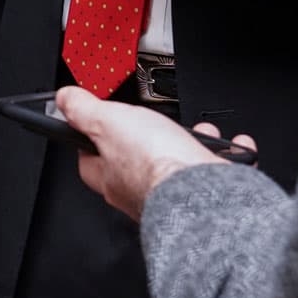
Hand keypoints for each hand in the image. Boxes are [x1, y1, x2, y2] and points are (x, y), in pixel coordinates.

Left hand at [60, 88, 254, 221]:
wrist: (202, 193)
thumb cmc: (152, 164)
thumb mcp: (107, 122)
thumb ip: (83, 111)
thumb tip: (64, 100)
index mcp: (109, 176)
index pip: (89, 155)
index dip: (92, 135)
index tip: (96, 119)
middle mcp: (139, 191)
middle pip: (137, 158)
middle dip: (153, 136)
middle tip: (158, 121)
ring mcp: (173, 194)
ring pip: (178, 164)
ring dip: (192, 143)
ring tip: (201, 130)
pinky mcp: (206, 196)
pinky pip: (214, 172)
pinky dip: (226, 157)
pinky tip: (233, 148)